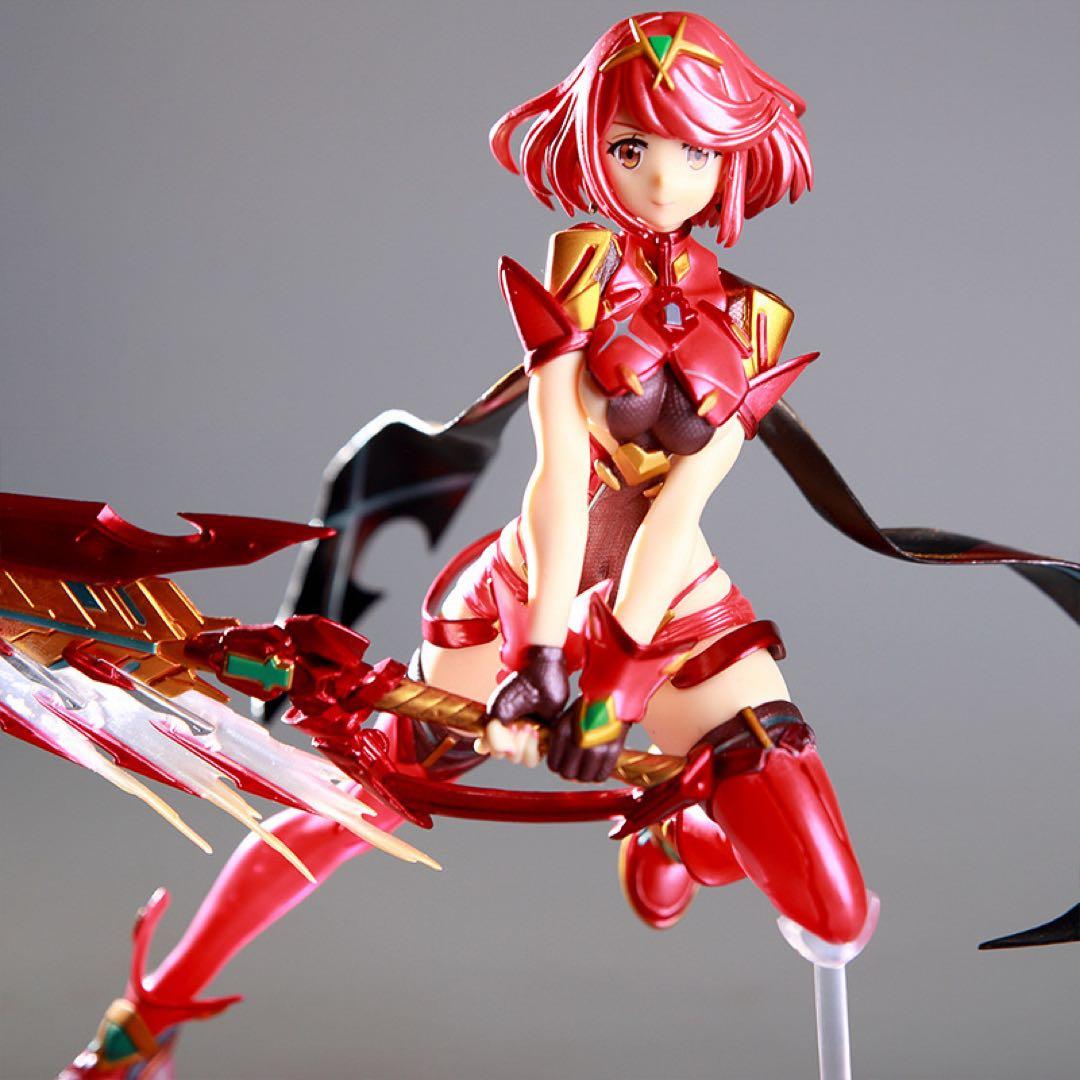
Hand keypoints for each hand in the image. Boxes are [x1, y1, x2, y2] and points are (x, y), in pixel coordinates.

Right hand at [481, 645, 567, 767]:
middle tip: (520, 725)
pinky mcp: (546, 736)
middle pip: (509, 757)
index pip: (493, 751)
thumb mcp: (500, 710)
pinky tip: (538, 729)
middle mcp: (514, 734)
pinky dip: (537, 747)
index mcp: (499, 727)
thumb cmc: (520, 686)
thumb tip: (502, 754)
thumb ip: (493, 734)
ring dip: (526, 746)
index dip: (498, 746)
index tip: (506, 728)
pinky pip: (539, 756)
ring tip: (530, 728)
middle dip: (514, 744)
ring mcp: (530, 736)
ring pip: (524, 760)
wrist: (543, 673)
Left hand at [546, 697, 628, 782]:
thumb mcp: (565, 718)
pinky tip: (598, 766)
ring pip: (584, 777)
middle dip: (570, 771)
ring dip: (584, 774)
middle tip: (575, 765)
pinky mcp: (613, 751)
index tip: (562, 763)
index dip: (557, 766)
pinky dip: (598, 775)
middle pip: (567, 774)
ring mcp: (596, 747)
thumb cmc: (588, 707)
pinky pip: (601, 775)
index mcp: (562, 732)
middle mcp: (578, 741)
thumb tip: (556, 759)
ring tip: (587, 766)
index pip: (554, 765)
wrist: (613, 697)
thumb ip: (558, 739)